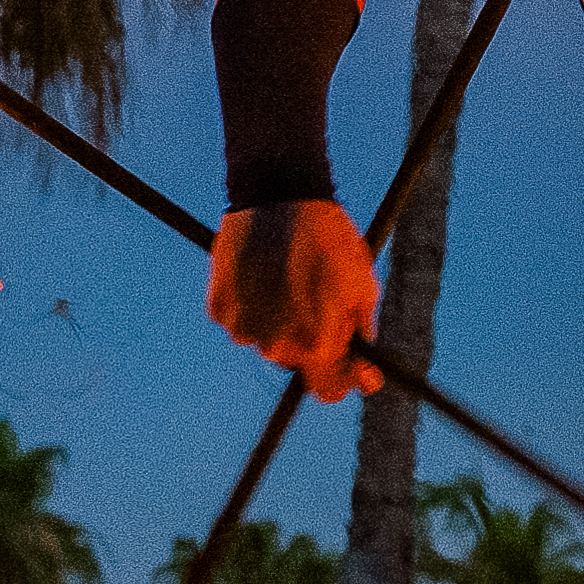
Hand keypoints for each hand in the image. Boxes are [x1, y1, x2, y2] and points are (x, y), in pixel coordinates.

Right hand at [214, 200, 381, 393]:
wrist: (279, 193)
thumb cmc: (329, 238)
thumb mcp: (362, 285)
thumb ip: (362, 332)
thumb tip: (364, 371)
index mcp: (317, 344)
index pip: (328, 390)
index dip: (340, 378)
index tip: (348, 367)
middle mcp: (276, 345)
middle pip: (295, 362)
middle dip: (309, 341)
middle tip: (314, 301)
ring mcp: (243, 328)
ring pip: (264, 341)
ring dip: (276, 321)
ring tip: (286, 279)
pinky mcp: (219, 308)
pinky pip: (238, 320)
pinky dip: (249, 305)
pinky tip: (260, 274)